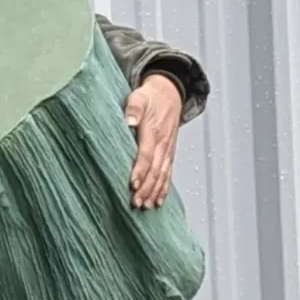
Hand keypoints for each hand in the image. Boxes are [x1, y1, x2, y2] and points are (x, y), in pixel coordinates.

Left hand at [124, 74, 182, 208]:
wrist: (170, 94)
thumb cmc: (150, 97)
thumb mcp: (139, 96)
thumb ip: (133, 108)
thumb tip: (129, 121)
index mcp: (153, 131)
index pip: (146, 154)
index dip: (140, 170)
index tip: (132, 184)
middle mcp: (163, 143)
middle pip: (155, 169)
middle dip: (146, 187)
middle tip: (136, 202)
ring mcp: (168, 150)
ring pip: (162, 174)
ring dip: (154, 191)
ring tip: (146, 206)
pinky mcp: (170, 153)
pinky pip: (168, 173)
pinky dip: (164, 188)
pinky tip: (159, 201)